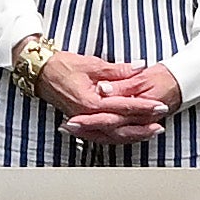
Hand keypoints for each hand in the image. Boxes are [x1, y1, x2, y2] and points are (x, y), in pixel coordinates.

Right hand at [35, 49, 170, 139]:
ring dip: (134, 134)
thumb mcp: (91, 64)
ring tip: (151, 131)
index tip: (160, 105)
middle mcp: (87, 116)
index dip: (144, 106)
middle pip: (121, 126)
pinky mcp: (81, 122)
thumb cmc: (60, 66)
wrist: (38, 71)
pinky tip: (129, 134)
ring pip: (113, 135)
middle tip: (161, 121)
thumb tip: (140, 67)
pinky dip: (119, 136)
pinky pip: (103, 135)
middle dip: (143, 124)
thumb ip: (118, 69)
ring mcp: (83, 121)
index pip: (123, 107)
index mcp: (90, 102)